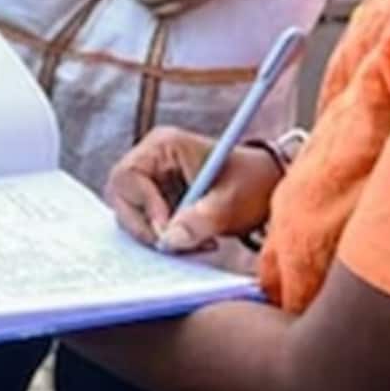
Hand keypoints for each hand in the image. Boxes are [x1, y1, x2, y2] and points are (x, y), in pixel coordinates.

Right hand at [105, 125, 282, 253]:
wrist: (268, 187)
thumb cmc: (252, 183)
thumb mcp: (230, 202)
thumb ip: (200, 220)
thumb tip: (168, 240)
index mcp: (163, 145)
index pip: (129, 176)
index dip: (144, 206)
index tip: (167, 231)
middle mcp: (150, 159)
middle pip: (121, 196)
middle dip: (145, 226)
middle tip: (175, 245)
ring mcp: (150, 179)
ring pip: (130, 213)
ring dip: (156, 235)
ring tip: (193, 243)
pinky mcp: (156, 198)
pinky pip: (144, 222)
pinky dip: (163, 237)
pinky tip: (191, 241)